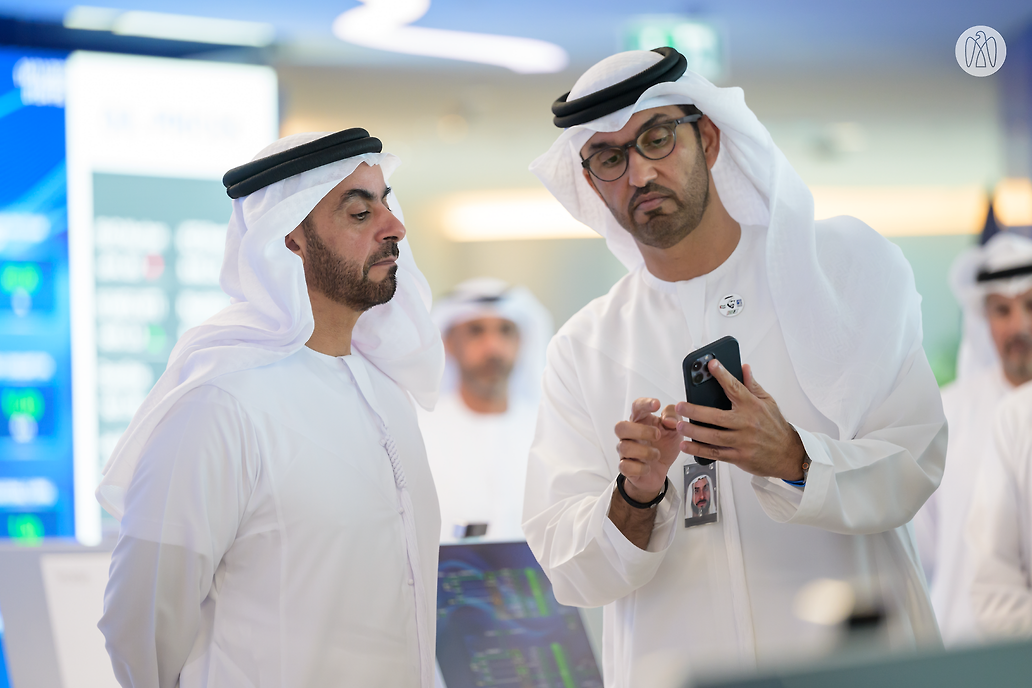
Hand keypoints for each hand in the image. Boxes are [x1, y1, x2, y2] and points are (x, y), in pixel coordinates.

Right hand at [614, 398, 680, 501]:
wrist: (662, 470)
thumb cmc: (664, 446)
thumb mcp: (675, 429)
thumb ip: (674, 417)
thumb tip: (668, 420)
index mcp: (641, 421)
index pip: (637, 407)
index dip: (645, 404)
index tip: (656, 404)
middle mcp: (630, 435)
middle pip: (620, 427)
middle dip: (640, 430)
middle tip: (657, 435)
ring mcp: (626, 452)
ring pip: (624, 447)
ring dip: (645, 451)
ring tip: (657, 454)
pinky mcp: (627, 468)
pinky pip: (625, 466)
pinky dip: (640, 468)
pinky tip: (648, 467)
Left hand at [676, 361, 805, 479]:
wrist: (789, 454)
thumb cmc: (776, 427)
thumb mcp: (768, 402)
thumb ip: (753, 385)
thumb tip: (744, 367)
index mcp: (753, 406)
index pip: (736, 387)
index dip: (723, 375)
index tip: (711, 365)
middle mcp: (747, 423)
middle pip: (716, 416)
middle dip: (695, 411)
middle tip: (679, 406)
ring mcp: (742, 442)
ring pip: (713, 437)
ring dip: (693, 431)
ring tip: (679, 425)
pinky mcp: (739, 457)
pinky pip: (715, 453)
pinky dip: (699, 450)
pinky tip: (686, 445)